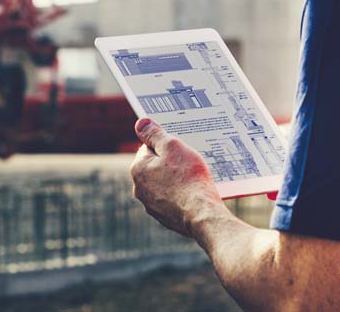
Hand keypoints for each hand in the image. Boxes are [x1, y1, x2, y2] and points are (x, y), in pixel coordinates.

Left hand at [129, 118, 222, 237]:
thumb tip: (140, 123)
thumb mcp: (173, 147)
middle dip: (170, 163)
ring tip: (194, 179)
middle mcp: (139, 189)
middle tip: (189, 162)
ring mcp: (151, 206)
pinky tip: (194, 194)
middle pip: (156, 167)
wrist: (201, 214)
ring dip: (176, 180)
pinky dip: (181, 196)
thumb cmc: (188, 178)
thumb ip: (155, 134)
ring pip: (164, 184)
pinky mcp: (165, 218)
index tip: (180, 149)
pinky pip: (172, 200)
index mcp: (138, 169)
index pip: (148, 148)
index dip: (166, 146)